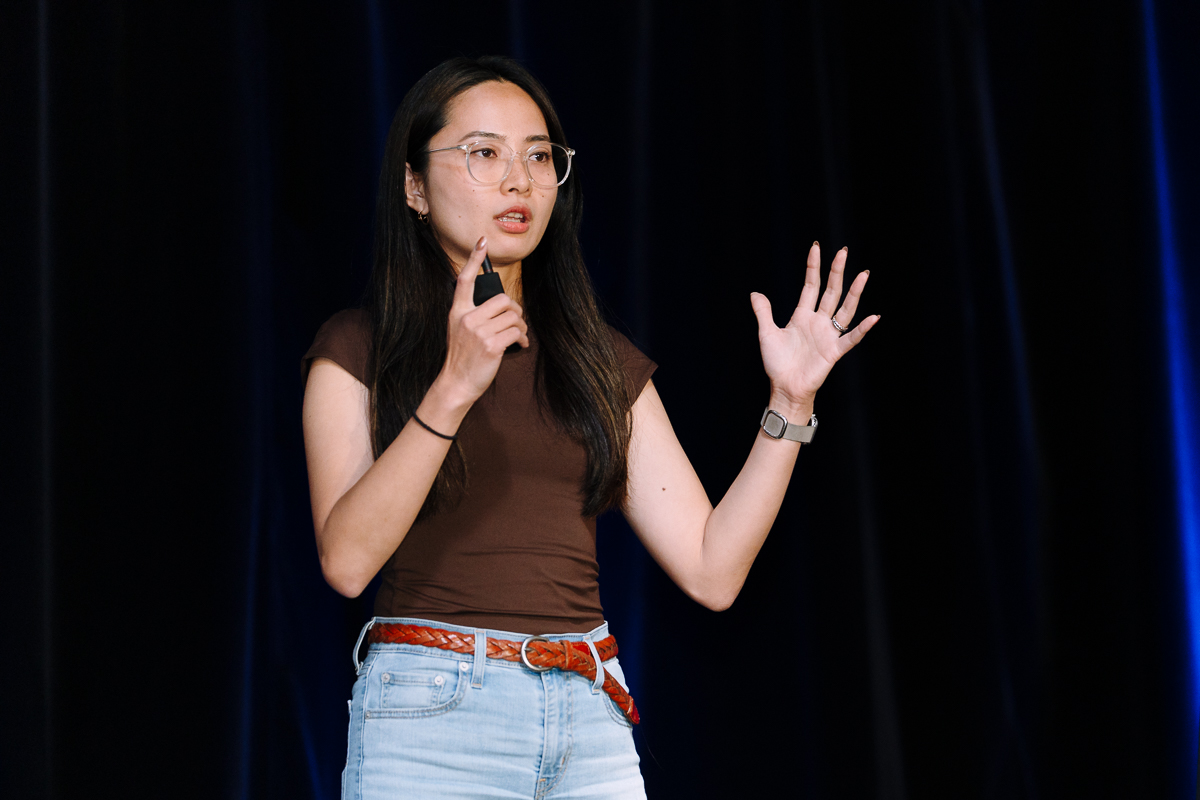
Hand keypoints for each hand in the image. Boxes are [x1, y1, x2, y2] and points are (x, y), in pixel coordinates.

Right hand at [437, 236, 529, 405]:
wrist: (457, 383)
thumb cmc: (463, 358)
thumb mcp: (460, 331)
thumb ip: (474, 315)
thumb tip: (502, 306)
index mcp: (457, 311)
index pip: (464, 280)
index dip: (474, 259)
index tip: (482, 242)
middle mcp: (467, 318)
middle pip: (502, 299)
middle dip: (515, 310)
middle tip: (517, 321)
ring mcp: (478, 332)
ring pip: (513, 316)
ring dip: (521, 326)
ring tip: (519, 336)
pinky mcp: (491, 345)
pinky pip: (516, 332)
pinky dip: (522, 339)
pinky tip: (520, 346)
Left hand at [750, 242, 878, 413]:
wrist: (784, 388)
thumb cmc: (777, 363)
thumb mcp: (767, 333)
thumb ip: (763, 312)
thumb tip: (755, 293)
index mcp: (802, 316)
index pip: (811, 286)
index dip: (813, 268)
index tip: (816, 248)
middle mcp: (818, 322)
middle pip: (831, 292)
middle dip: (836, 272)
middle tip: (843, 251)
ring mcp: (828, 335)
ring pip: (845, 309)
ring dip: (854, 292)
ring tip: (863, 275)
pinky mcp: (834, 351)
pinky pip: (851, 338)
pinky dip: (862, 328)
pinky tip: (873, 317)